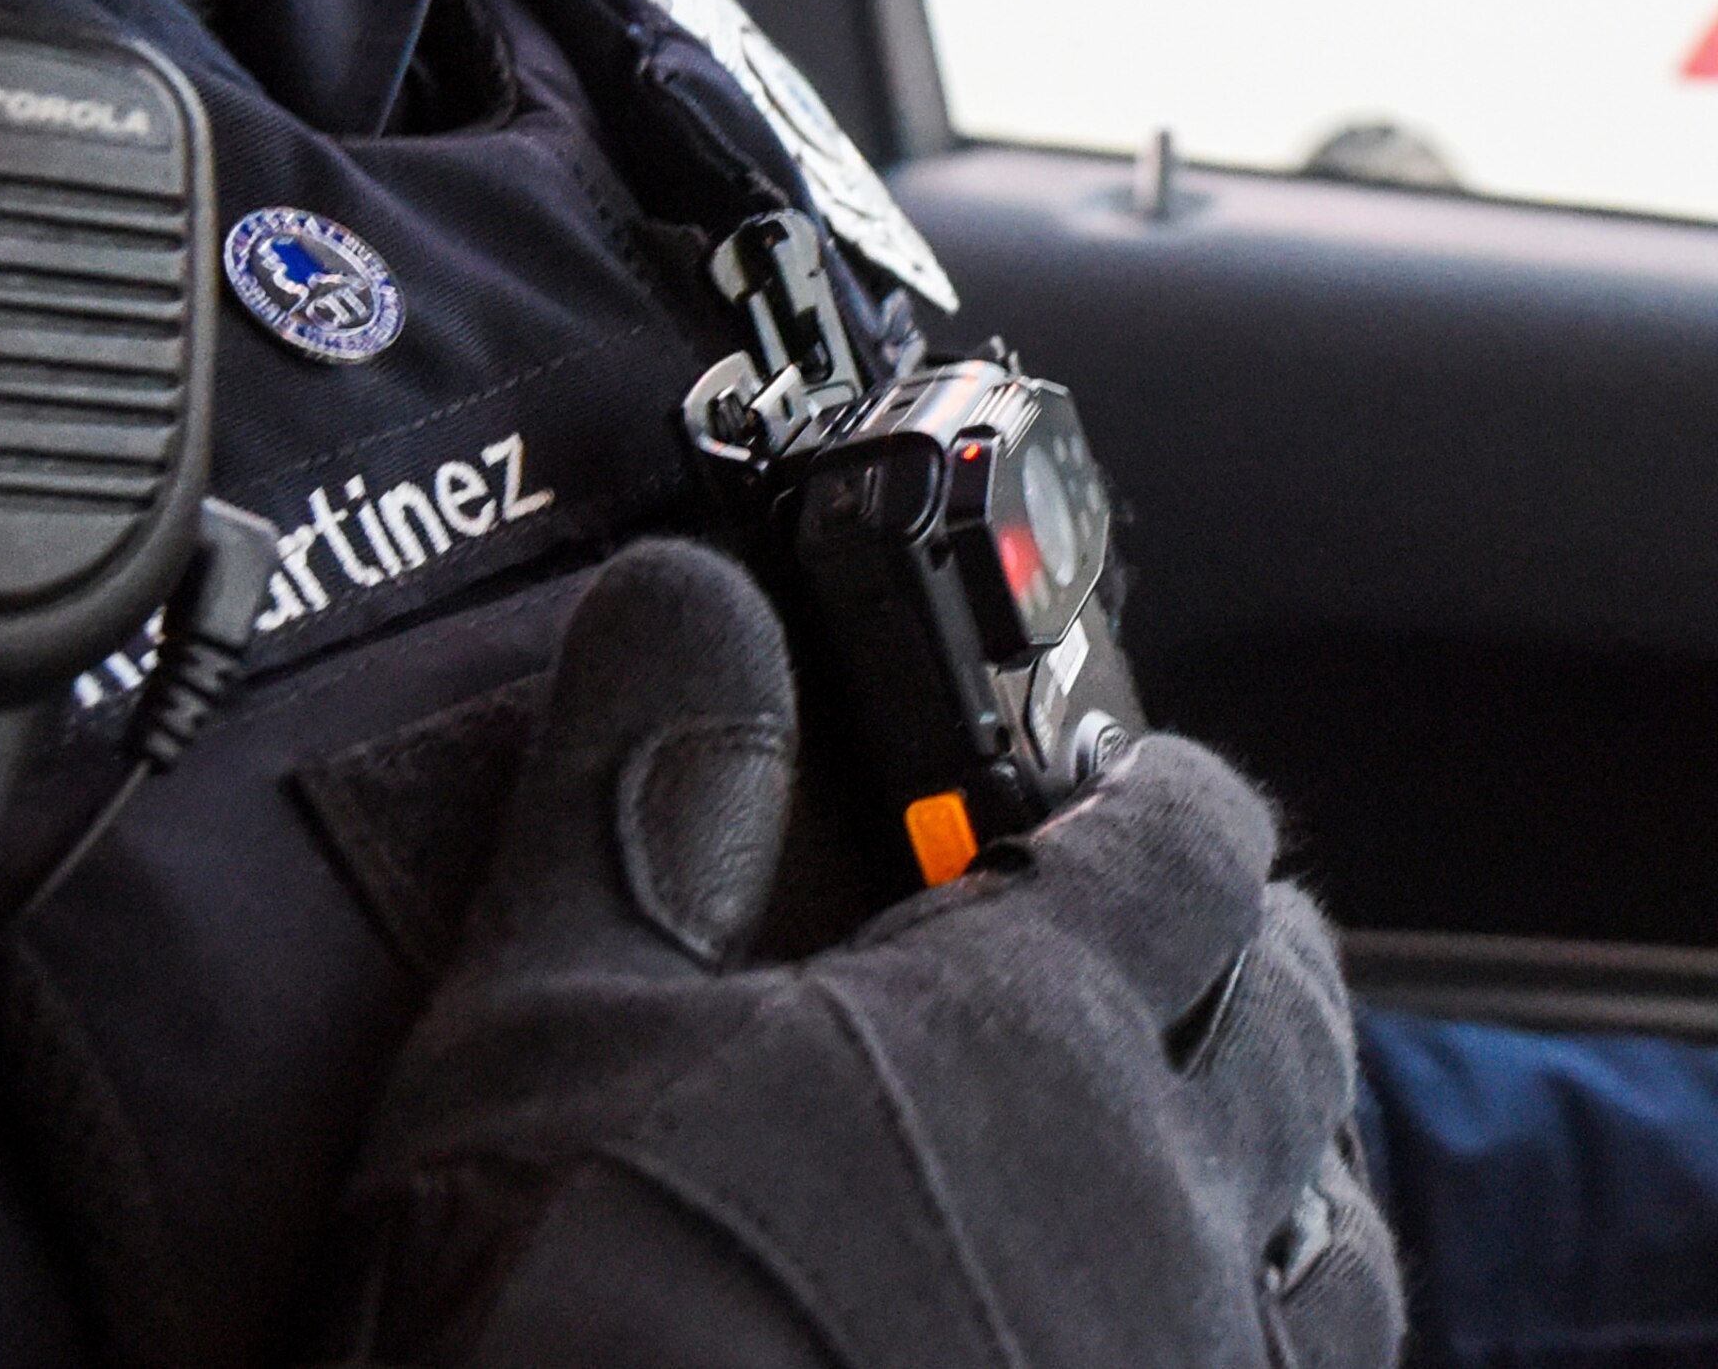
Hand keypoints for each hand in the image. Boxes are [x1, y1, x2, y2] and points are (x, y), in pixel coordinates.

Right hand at [332, 540, 1401, 1368]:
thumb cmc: (587, 1318)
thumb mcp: (556, 1010)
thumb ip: (639, 785)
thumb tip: (683, 598)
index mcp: (1031, 1030)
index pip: (1183, 835)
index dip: (1164, 786)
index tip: (1126, 780)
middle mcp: (1162, 1193)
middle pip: (1293, 1011)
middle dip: (1247, 947)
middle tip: (1179, 935)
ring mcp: (1188, 1365)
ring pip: (1334, 1222)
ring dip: (1288, 1151)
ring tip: (1211, 1138)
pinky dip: (1263, 1324)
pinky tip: (1169, 1332)